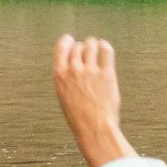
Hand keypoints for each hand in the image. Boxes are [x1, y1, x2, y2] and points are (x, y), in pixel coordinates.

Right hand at [53, 36, 136, 166]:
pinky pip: (106, 51)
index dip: (67, 41)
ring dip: (94, 45)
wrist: (93, 127)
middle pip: (78, 47)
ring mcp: (90, 70)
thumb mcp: (63, 95)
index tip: (70, 39)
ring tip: (97, 48)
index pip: (61, 48)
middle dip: (83, 46)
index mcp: (59, 75)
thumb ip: (66, 78)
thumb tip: (73, 65)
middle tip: (88, 49)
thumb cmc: (79, 116)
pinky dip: (105, 46)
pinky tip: (105, 47)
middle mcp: (74, 70)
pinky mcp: (106, 74)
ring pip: (91, 46)